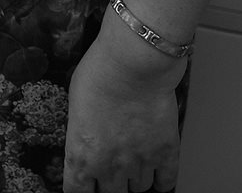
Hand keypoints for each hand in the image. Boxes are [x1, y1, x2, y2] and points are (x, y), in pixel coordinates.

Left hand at [61, 21, 187, 192]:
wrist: (134, 62)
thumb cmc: (101, 72)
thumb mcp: (75, 106)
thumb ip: (82, 132)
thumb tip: (89, 139)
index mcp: (81, 155)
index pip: (77, 192)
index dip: (83, 189)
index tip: (86, 185)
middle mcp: (110, 166)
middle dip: (110, 183)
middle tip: (112, 169)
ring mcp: (140, 162)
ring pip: (139, 189)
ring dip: (135, 178)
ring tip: (134, 161)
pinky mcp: (166, 153)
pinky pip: (166, 182)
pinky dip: (162, 180)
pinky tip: (157, 171)